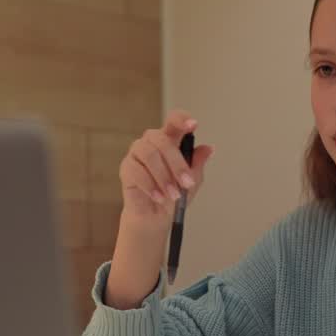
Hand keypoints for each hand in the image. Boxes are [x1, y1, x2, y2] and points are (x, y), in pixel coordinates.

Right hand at [118, 109, 214, 230]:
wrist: (156, 216)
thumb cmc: (173, 195)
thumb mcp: (192, 181)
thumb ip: (197, 164)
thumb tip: (209, 149)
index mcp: (171, 139)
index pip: (174, 120)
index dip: (182, 119)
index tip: (193, 125)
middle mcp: (152, 142)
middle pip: (163, 141)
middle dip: (178, 164)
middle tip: (188, 184)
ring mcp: (137, 153)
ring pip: (149, 154)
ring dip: (164, 177)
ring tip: (173, 195)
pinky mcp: (126, 167)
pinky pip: (136, 171)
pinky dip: (150, 185)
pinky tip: (159, 197)